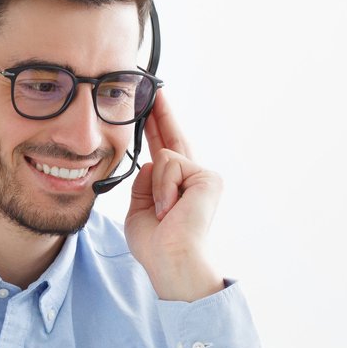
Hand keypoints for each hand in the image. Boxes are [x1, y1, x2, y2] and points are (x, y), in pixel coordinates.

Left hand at [125, 90, 225, 301]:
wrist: (170, 260)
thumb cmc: (155, 244)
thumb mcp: (139, 209)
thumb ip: (143, 183)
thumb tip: (150, 160)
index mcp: (175, 186)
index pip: (163, 150)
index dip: (155, 128)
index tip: (148, 108)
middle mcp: (192, 178)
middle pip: (174, 138)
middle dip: (162, 114)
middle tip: (154, 87)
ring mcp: (203, 176)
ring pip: (164, 157)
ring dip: (156, 188)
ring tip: (165, 214)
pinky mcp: (207, 177)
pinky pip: (170, 165)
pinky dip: (164, 189)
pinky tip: (172, 210)